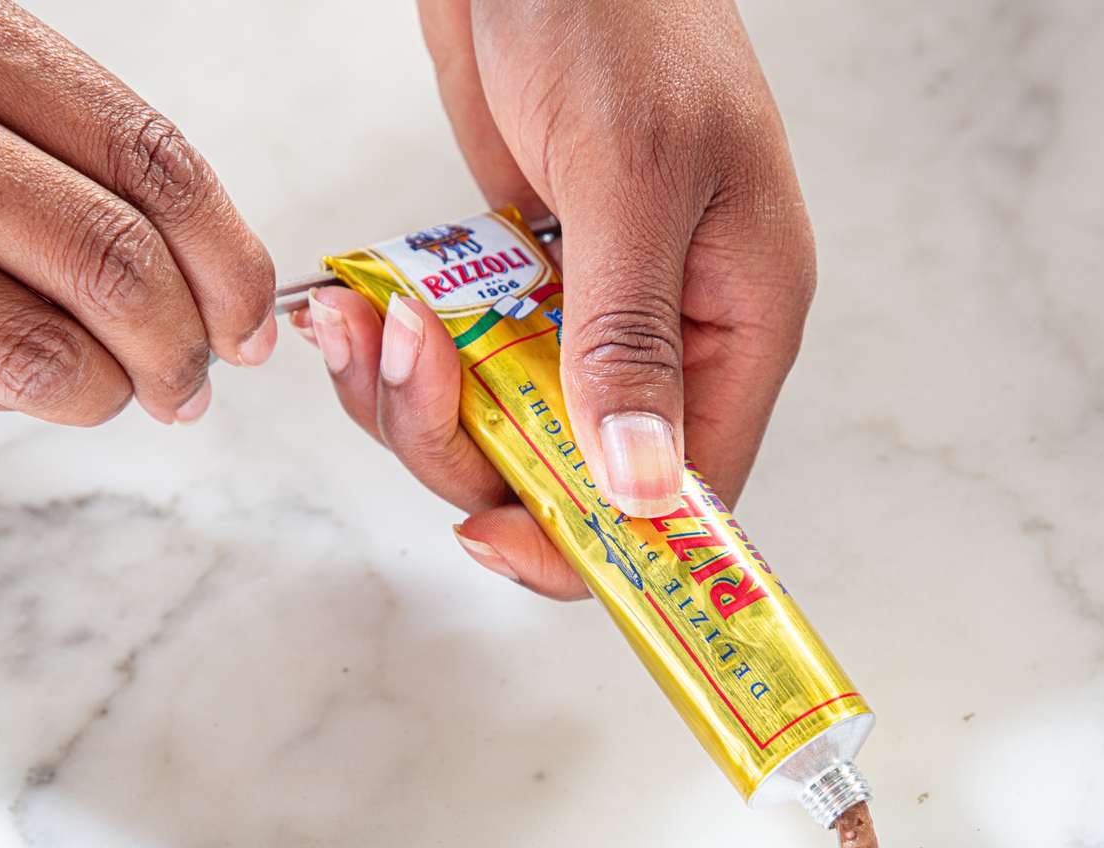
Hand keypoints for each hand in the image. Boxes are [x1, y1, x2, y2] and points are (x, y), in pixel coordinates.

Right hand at [0, 0, 274, 424]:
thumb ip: (53, 135)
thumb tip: (206, 272)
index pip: (148, 160)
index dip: (230, 259)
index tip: (254, 317)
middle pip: (109, 263)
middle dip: (184, 346)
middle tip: (195, 377)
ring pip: (34, 352)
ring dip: (109, 393)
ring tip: (120, 391)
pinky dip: (9, 402)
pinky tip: (13, 378)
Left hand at [295, 0, 812, 598]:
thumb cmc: (623, 12)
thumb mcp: (631, 175)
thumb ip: (630, 336)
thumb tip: (643, 487)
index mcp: (740, 318)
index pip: (690, 488)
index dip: (601, 540)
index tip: (497, 539)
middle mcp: (671, 332)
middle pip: (576, 474)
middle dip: (471, 445)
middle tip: (410, 370)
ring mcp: (588, 313)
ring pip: (502, 429)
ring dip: (419, 399)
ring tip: (373, 323)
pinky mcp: (520, 287)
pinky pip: (459, 368)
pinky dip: (402, 356)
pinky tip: (363, 312)